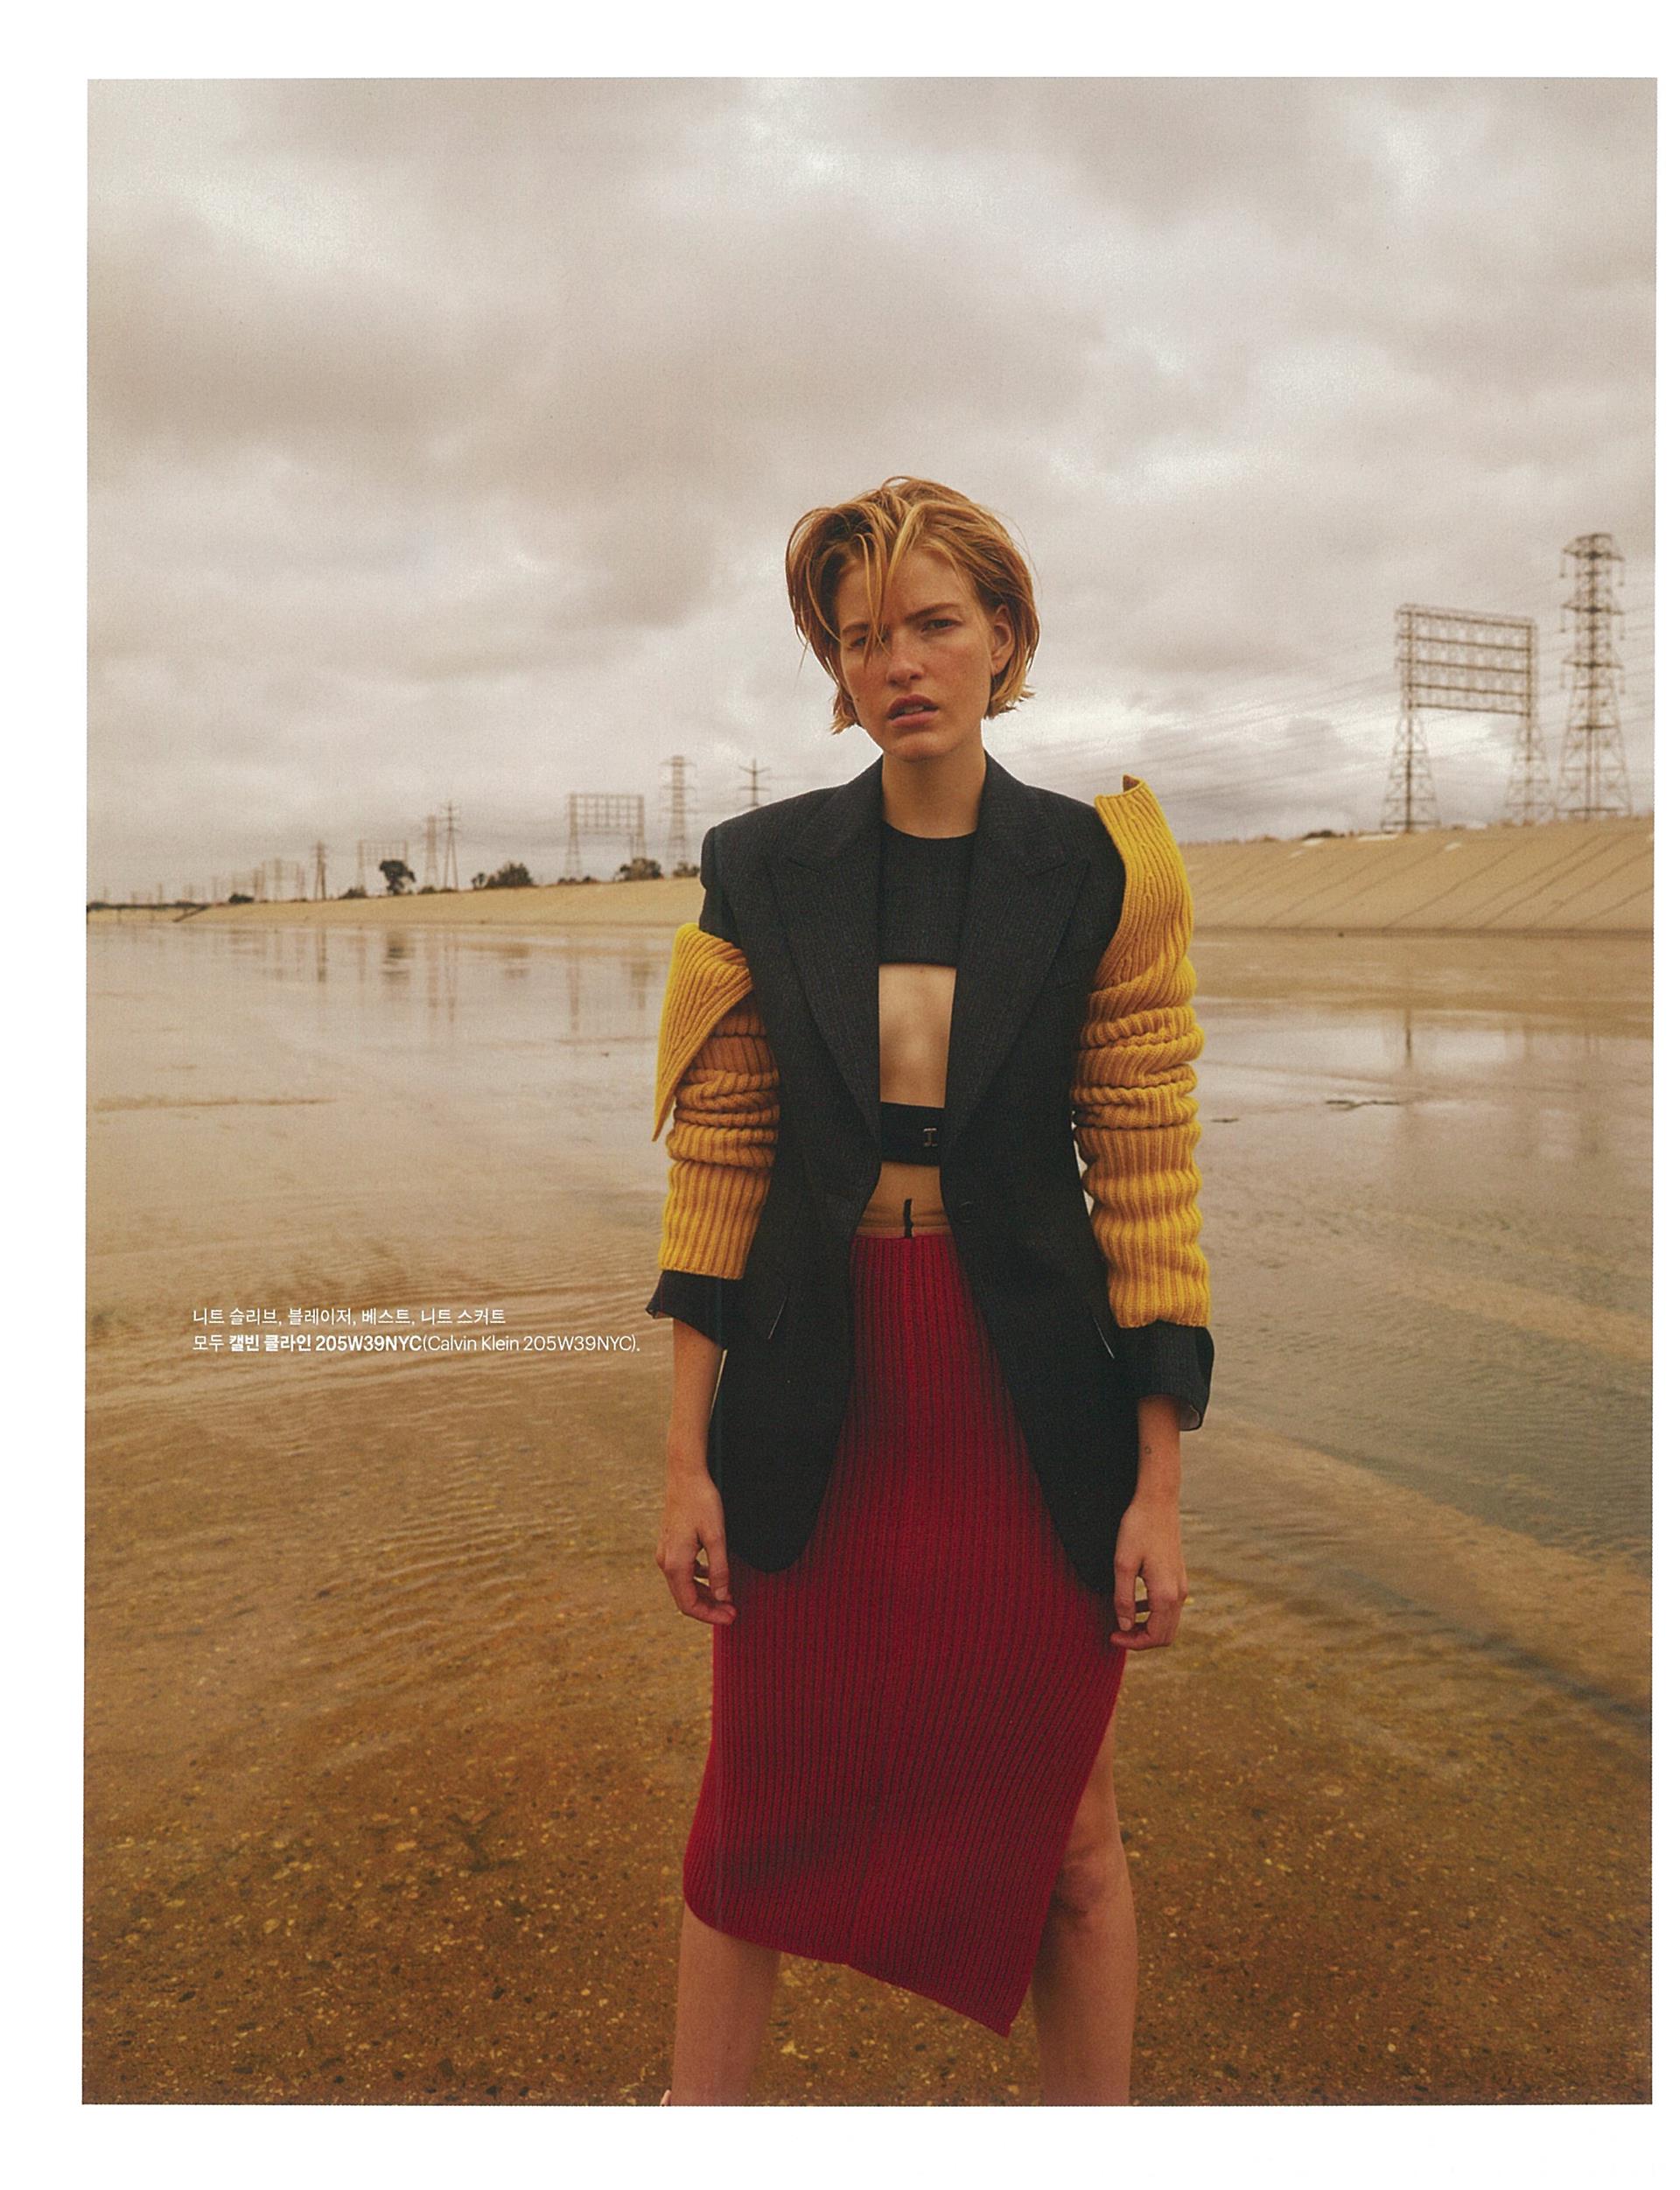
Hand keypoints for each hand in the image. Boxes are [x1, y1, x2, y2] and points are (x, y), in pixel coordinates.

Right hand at [655, 1465, 735, 1626]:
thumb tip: (723, 1598)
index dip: (710, 1616)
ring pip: (684, 1585)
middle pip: (685, 1598)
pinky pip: (682, 1571)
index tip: (731, 1617)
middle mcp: (665, 1562)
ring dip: (705, 1594)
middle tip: (733, 1612)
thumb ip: (719, 1570)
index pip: (689, 1604)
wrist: (685, 1475)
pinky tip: (713, 1575)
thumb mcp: (717, 1537)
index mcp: (675, 1564)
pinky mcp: (670, 1544)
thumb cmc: (702, 1502)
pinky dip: (698, 1579)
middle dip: (709, 1608)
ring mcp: (665, 1553)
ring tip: (727, 1598)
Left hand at [1111, 1491, 1186, 1650]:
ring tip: (1122, 1622)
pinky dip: (1153, 1614)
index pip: (1154, 1636)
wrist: (1158, 1501)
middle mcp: (1179, 1593)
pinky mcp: (1178, 1576)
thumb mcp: (1122, 1564)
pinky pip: (1169, 1607)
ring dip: (1147, 1627)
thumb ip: (1123, 1598)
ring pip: (1168, 1622)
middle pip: (1165, 1635)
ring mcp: (1181, 1584)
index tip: (1111, 1636)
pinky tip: (1134, 1604)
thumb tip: (1124, 1626)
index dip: (1132, 1643)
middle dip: (1141, 1639)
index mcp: (1165, 1594)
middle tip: (1116, 1633)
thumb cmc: (1137, 1529)